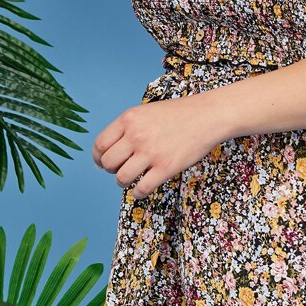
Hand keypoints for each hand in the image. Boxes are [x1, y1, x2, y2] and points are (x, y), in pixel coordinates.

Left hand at [93, 92, 222, 199]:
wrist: (207, 116)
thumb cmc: (178, 114)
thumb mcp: (146, 112)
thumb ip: (127, 128)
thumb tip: (106, 153)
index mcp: (129, 119)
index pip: (100, 145)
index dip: (98, 158)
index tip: (103, 164)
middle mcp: (136, 135)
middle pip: (108, 163)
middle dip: (112, 170)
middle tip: (123, 168)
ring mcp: (151, 152)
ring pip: (122, 178)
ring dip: (124, 182)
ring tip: (133, 178)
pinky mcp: (166, 167)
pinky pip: (141, 189)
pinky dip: (138, 193)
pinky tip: (143, 188)